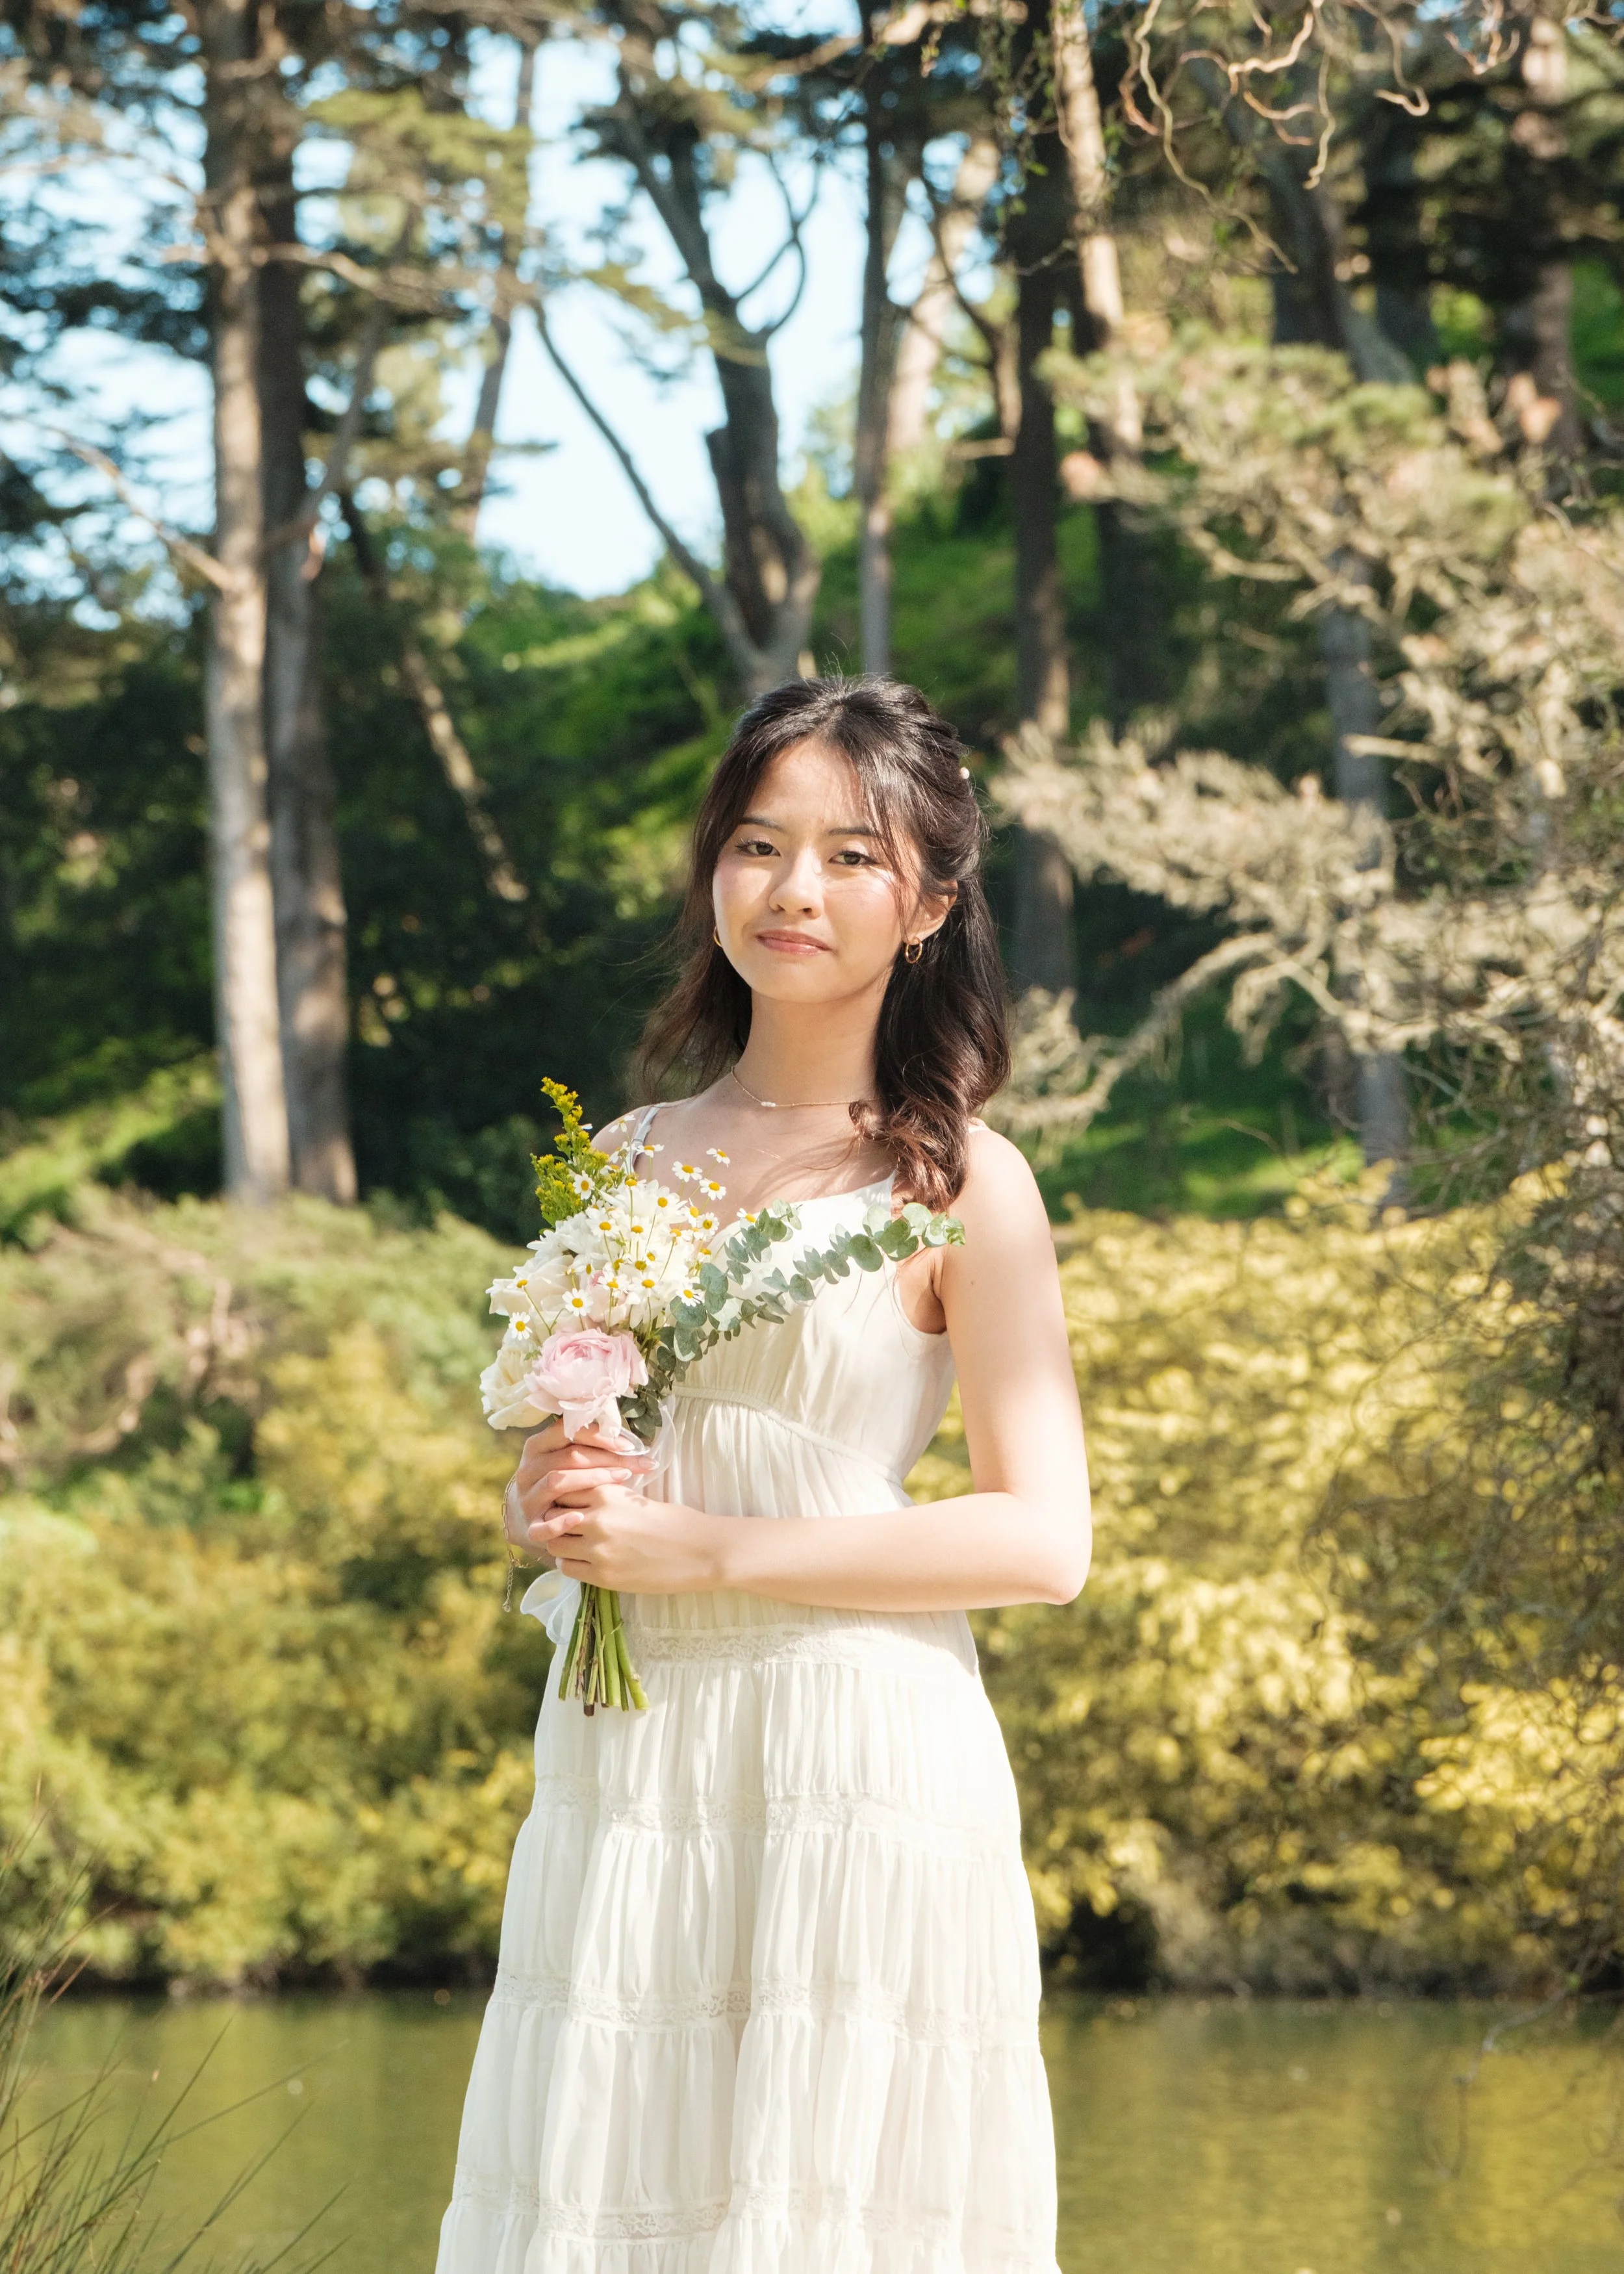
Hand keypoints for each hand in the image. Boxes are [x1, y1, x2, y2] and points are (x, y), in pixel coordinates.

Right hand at [510, 1420, 651, 1546]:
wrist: (530, 1518)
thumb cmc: (561, 1483)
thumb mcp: (567, 1461)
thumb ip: (589, 1449)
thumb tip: (629, 1444)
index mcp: (537, 1446)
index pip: (566, 1431)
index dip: (598, 1436)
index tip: (628, 1445)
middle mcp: (529, 1469)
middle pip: (568, 1457)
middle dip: (605, 1459)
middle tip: (634, 1465)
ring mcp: (528, 1497)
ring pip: (557, 1482)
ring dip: (591, 1479)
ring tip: (621, 1480)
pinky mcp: (529, 1526)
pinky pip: (542, 1525)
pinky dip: (561, 1522)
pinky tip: (581, 1517)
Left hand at [531, 1476, 730, 1595]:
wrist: (700, 1551)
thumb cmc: (675, 1521)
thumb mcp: (635, 1497)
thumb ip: (604, 1498)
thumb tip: (576, 1504)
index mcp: (606, 1492)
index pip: (561, 1490)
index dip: (562, 1497)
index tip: (569, 1503)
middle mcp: (596, 1519)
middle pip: (552, 1517)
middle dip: (556, 1520)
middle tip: (568, 1526)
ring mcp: (597, 1550)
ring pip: (555, 1545)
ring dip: (562, 1543)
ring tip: (577, 1545)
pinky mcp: (603, 1576)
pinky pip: (567, 1568)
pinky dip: (571, 1564)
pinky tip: (587, 1561)